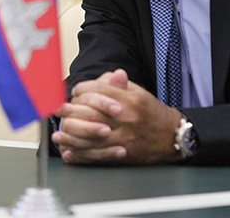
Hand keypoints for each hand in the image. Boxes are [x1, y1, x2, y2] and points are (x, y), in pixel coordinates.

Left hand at [53, 69, 181, 164]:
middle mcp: (125, 118)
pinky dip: (82, 155)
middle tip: (59, 112)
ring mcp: (124, 137)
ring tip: (57, 135)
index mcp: (128, 99)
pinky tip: (69, 153)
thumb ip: (121, 85)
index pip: (97, 91)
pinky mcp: (123, 153)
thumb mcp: (139, 93)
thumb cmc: (152, 113)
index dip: (82, 90)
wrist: (171, 136)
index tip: (74, 93)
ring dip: (71, 136)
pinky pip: (98, 155)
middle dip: (71, 112)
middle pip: (91, 113)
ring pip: (91, 137)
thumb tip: (110, 74)